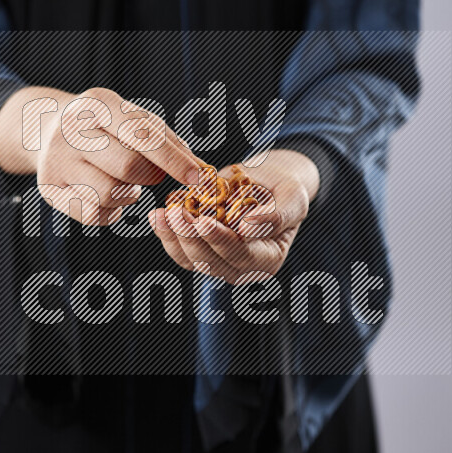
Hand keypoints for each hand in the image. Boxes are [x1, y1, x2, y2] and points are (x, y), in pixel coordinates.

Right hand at [0, 86, 202, 225]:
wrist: (47, 131)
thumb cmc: (105, 126)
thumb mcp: (133, 119)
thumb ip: (167, 140)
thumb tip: (198, 168)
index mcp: (97, 104)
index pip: (142, 135)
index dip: (173, 159)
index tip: (196, 177)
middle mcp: (71, 129)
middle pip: (127, 166)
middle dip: (150, 176)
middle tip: (153, 175)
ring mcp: (56, 160)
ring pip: (109, 194)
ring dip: (129, 195)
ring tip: (125, 183)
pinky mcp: (49, 189)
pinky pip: (92, 214)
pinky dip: (111, 212)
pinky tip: (109, 197)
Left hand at [148, 150, 320, 283]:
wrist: (268, 184)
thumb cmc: (285, 190)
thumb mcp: (294, 197)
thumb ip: (278, 215)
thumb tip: (250, 228)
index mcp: (269, 259)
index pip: (241, 255)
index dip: (221, 240)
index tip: (203, 221)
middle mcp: (243, 268)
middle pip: (211, 263)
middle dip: (190, 238)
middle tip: (175, 213)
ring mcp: (219, 262)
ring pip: (191, 260)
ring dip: (173, 238)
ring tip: (161, 214)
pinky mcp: (201, 252)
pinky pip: (179, 251)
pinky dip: (166, 234)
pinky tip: (157, 215)